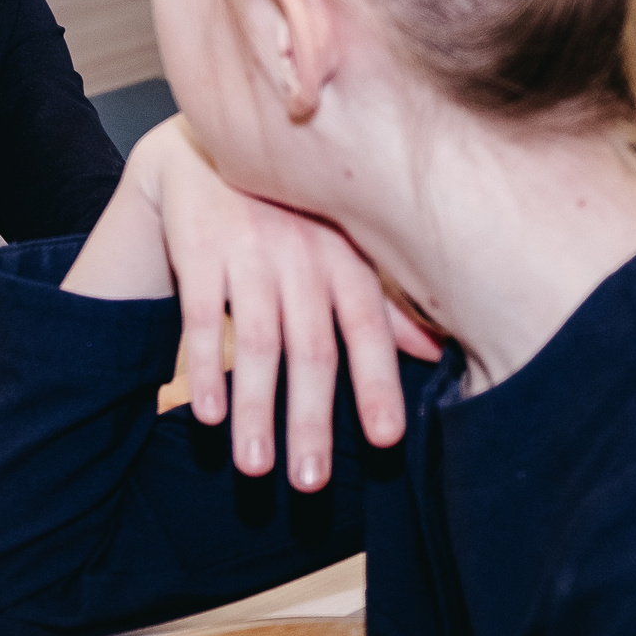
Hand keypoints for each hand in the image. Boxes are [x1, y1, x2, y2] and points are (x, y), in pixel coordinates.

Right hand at [78, 118, 441, 490]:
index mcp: (344, 257)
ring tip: (255, 468)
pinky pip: (202, 316)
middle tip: (310, 482)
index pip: (368, 328)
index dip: (377, 383)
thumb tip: (436, 353)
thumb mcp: (340, 247)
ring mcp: (248, 251)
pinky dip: (206, 366)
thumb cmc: (287, 214)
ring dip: (255, 409)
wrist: (207, 154)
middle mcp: (302, 255)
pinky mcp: (198, 249)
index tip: (384, 440)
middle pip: (310, 349)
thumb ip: (384, 301)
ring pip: (256, 342)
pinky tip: (206, 413)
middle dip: (310, 420)